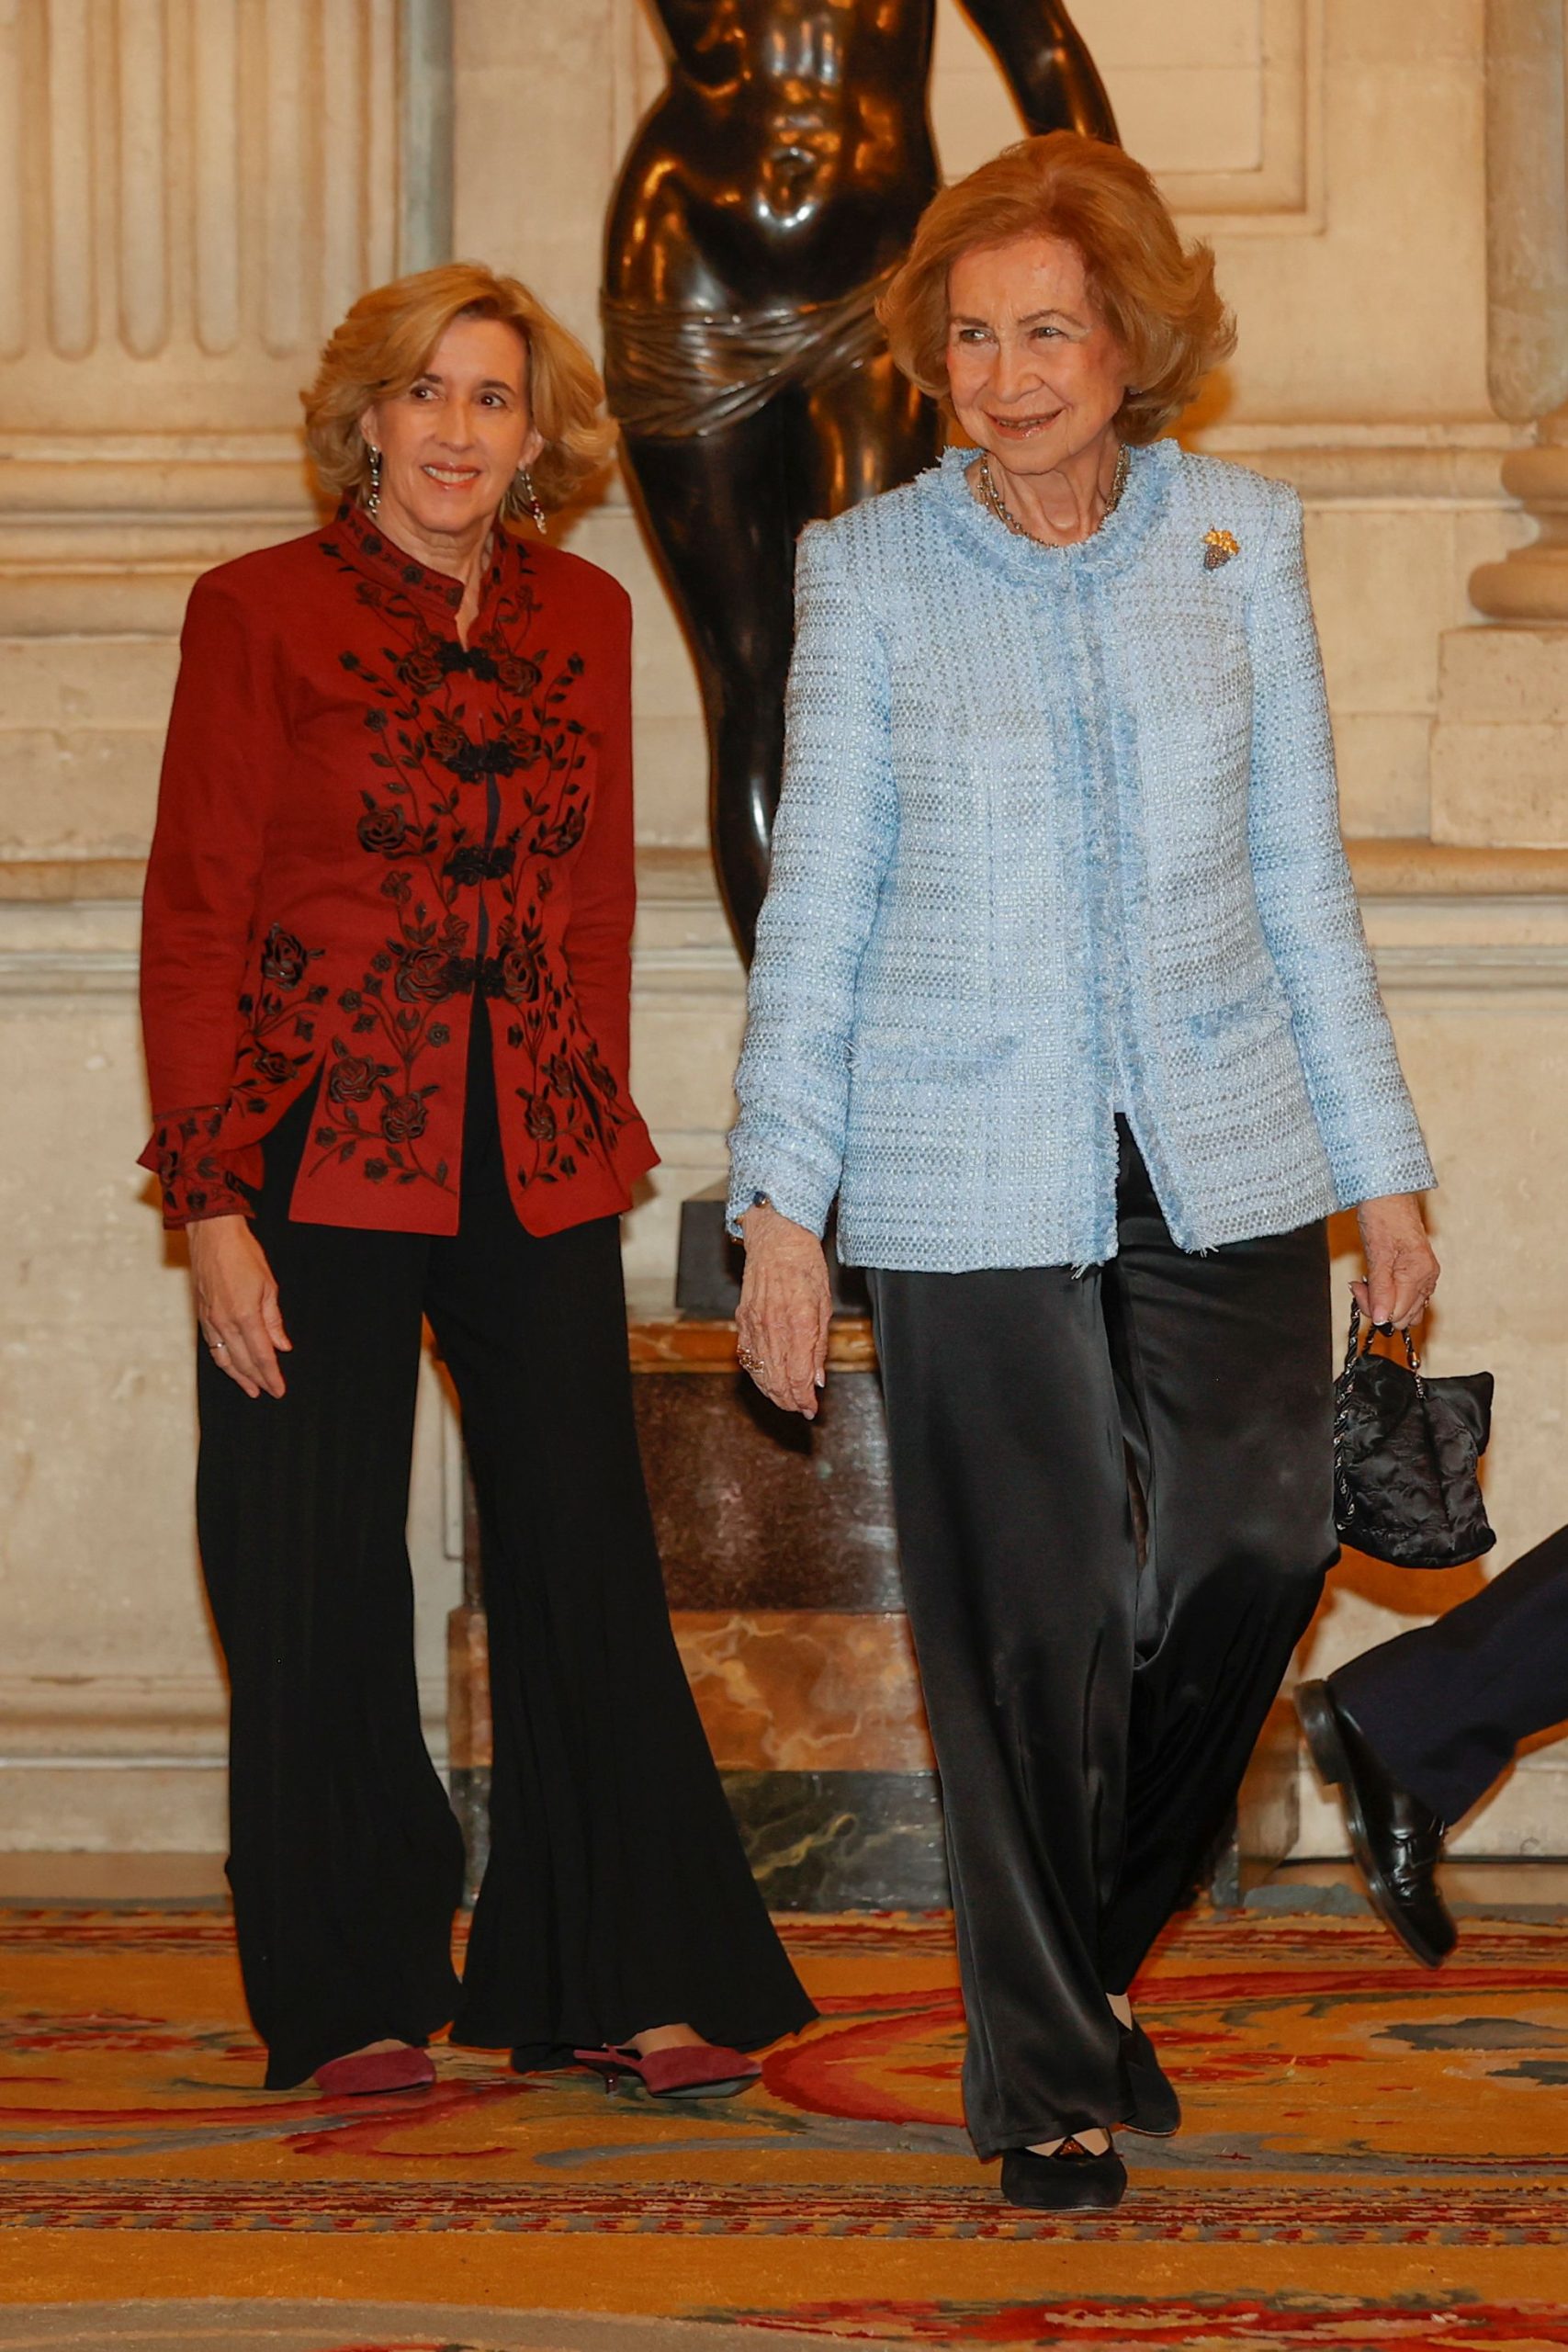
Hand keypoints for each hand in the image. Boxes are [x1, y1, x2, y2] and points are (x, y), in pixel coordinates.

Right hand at [187, 1214, 291, 1397]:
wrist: (212, 1234)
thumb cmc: (243, 1254)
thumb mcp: (269, 1285)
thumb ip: (274, 1320)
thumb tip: (283, 1346)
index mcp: (245, 1315)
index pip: (261, 1355)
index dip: (271, 1375)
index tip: (279, 1390)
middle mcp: (225, 1322)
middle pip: (243, 1362)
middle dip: (257, 1380)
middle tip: (268, 1392)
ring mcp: (210, 1320)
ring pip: (224, 1358)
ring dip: (238, 1376)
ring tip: (250, 1388)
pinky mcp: (201, 1314)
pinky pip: (212, 1345)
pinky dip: (222, 1359)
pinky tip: (230, 1365)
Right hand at [736, 1204, 831, 1418]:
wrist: (776, 1239)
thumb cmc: (805, 1266)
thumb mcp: (824, 1305)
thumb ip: (820, 1345)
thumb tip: (818, 1379)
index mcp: (799, 1324)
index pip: (799, 1376)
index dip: (805, 1398)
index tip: (812, 1409)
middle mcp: (774, 1328)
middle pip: (778, 1380)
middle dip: (790, 1401)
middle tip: (801, 1409)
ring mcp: (754, 1325)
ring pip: (761, 1372)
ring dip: (773, 1392)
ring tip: (786, 1401)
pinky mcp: (743, 1320)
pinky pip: (747, 1357)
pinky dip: (757, 1375)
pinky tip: (767, 1382)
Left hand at [1353, 1192, 1439, 1330]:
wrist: (1388, 1191)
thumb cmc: (1382, 1215)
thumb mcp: (1376, 1254)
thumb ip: (1380, 1290)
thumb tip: (1382, 1319)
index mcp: (1420, 1274)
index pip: (1396, 1314)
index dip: (1372, 1307)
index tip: (1357, 1288)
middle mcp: (1428, 1277)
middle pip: (1402, 1315)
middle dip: (1377, 1306)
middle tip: (1360, 1285)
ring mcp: (1426, 1275)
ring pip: (1405, 1308)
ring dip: (1383, 1300)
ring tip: (1367, 1281)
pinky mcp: (1420, 1270)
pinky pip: (1407, 1295)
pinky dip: (1390, 1292)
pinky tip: (1377, 1278)